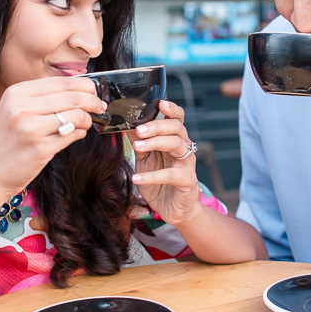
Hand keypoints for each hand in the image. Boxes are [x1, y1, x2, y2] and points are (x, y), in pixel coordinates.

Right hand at [0, 76, 106, 195]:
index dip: (85, 86)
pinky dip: (80, 133)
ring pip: (76, 115)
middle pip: (73, 97)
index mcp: (17, 92)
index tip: (94, 92)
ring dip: (87, 119)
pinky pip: (73, 135)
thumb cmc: (5, 140)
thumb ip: (42, 98)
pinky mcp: (40, 148)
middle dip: (93, 101)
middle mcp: (23, 107)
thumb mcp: (14, 109)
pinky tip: (76, 134)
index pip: (62, 82)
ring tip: (85, 123)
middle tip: (100, 106)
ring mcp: (31, 128)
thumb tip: (80, 89)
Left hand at [129, 100, 200, 225]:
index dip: (172, 109)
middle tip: (139, 131)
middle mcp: (184, 148)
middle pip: (176, 128)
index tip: (160, 103)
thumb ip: (138, 140)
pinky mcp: (187, 181)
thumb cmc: (159, 180)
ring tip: (136, 147)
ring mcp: (187, 164)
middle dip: (157, 126)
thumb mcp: (145, 158)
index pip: (177, 118)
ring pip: (177, 145)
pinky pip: (171, 175)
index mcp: (174, 139)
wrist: (172, 208)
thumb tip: (123, 123)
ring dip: (156, 143)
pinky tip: (136, 178)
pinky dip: (152, 176)